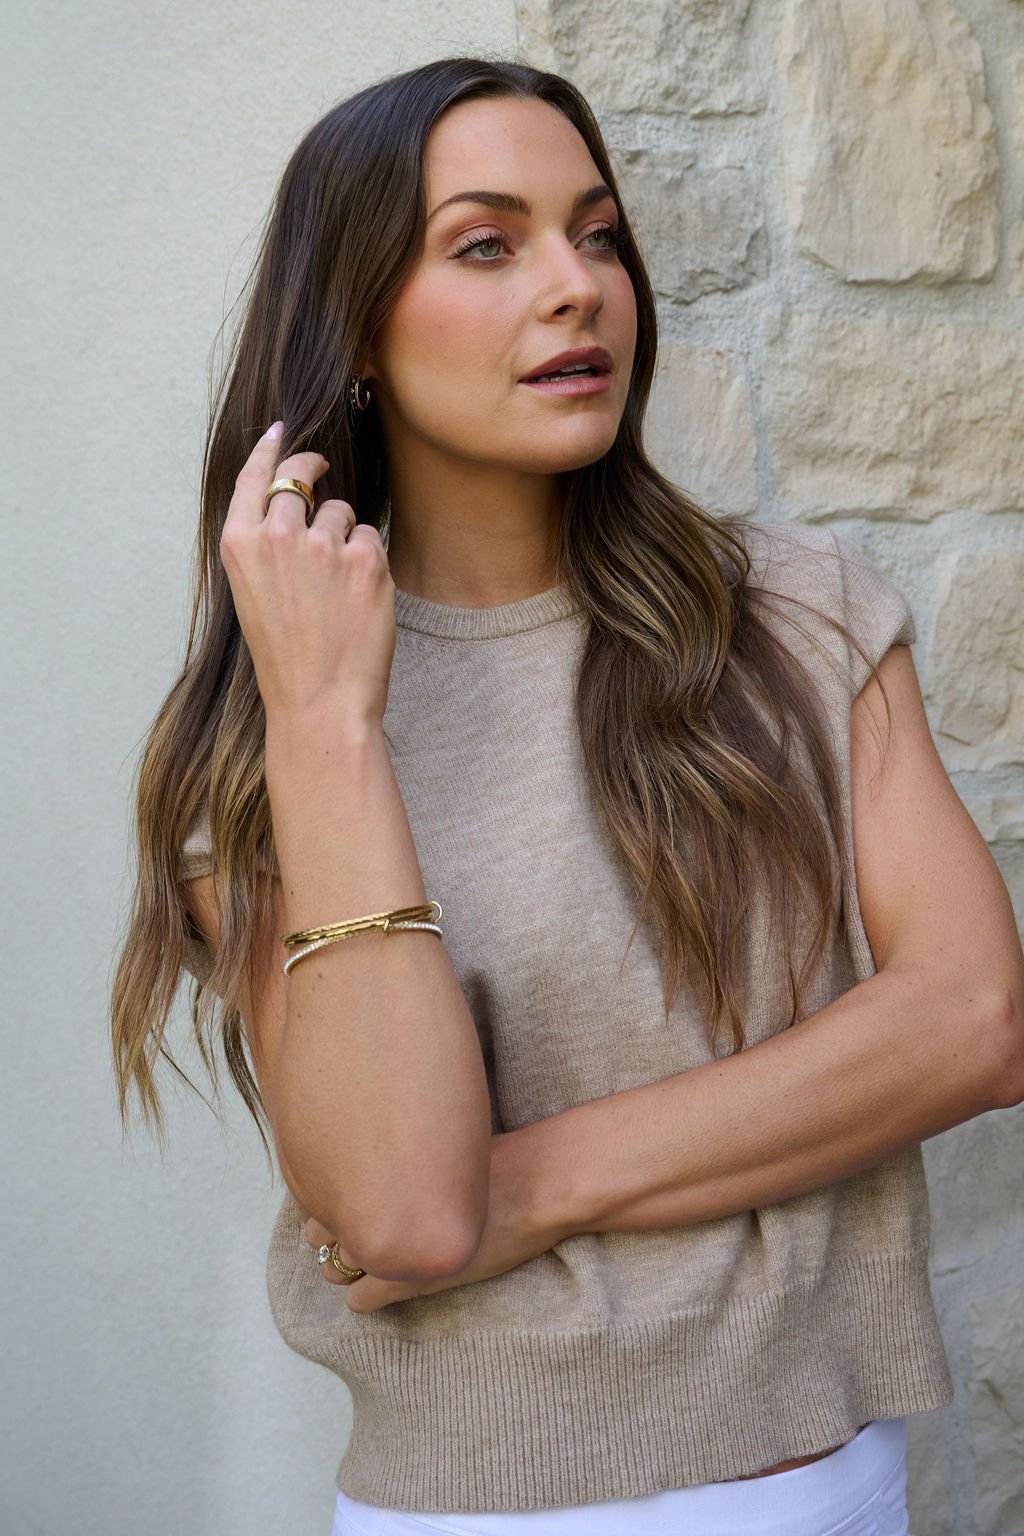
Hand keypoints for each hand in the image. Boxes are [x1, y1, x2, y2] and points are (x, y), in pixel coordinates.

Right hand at [219, 422, 395, 725]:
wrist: (320, 703)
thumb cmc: (286, 658)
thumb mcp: (254, 594)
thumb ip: (266, 544)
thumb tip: (294, 500)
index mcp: (240, 544)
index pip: (254, 475)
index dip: (270, 448)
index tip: (281, 432)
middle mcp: (278, 535)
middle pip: (300, 479)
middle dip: (314, 473)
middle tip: (323, 472)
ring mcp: (324, 544)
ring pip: (342, 511)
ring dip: (345, 535)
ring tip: (336, 588)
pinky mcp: (366, 559)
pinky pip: (371, 538)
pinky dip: (369, 562)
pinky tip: (358, 598)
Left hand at [301, 1129, 564, 1312]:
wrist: (536, 1184)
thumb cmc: (497, 1156)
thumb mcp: (441, 1140)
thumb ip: (401, 1153)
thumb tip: (380, 1152)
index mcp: (376, 1167)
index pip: (321, 1189)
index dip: (335, 1197)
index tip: (355, 1197)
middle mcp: (372, 1205)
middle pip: (318, 1230)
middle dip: (334, 1233)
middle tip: (363, 1229)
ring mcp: (387, 1246)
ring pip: (333, 1268)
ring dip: (349, 1264)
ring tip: (376, 1256)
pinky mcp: (410, 1281)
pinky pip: (360, 1299)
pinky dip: (366, 1294)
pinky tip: (387, 1284)